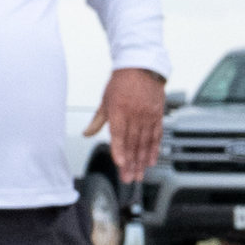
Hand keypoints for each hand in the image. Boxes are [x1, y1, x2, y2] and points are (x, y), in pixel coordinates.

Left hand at [98, 66, 166, 182]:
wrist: (142, 66)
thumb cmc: (121, 82)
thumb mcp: (105, 100)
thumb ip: (97, 120)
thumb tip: (87, 133)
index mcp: (119, 111)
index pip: (119, 135)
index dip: (119, 151)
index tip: (120, 164)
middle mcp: (134, 115)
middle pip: (132, 143)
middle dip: (131, 163)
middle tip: (129, 178)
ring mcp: (147, 116)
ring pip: (145, 143)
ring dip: (142, 161)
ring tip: (139, 174)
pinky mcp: (157, 116)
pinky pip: (156, 136)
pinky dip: (154, 149)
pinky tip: (151, 160)